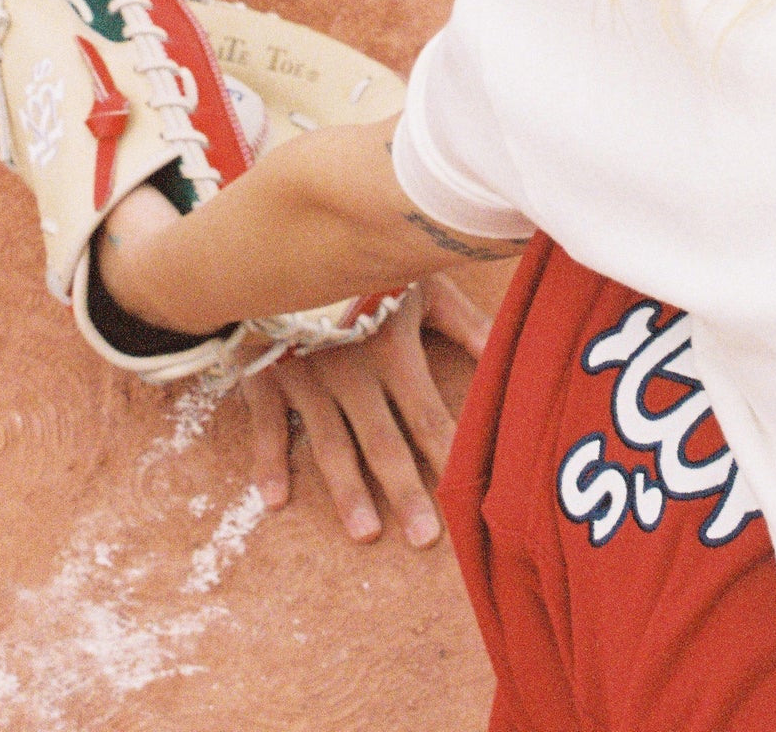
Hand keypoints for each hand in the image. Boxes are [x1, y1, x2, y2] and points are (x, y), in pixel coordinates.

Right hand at [240, 273, 491, 546]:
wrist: (284, 237)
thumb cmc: (365, 262)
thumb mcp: (419, 281)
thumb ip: (464, 321)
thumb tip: (507, 351)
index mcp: (389, 348)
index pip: (426, 414)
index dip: (448, 455)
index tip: (468, 495)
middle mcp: (349, 370)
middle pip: (382, 441)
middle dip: (404, 490)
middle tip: (425, 538)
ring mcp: (305, 377)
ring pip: (328, 444)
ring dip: (346, 491)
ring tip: (365, 533)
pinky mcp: (268, 375)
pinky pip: (268, 425)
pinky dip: (268, 463)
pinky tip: (274, 501)